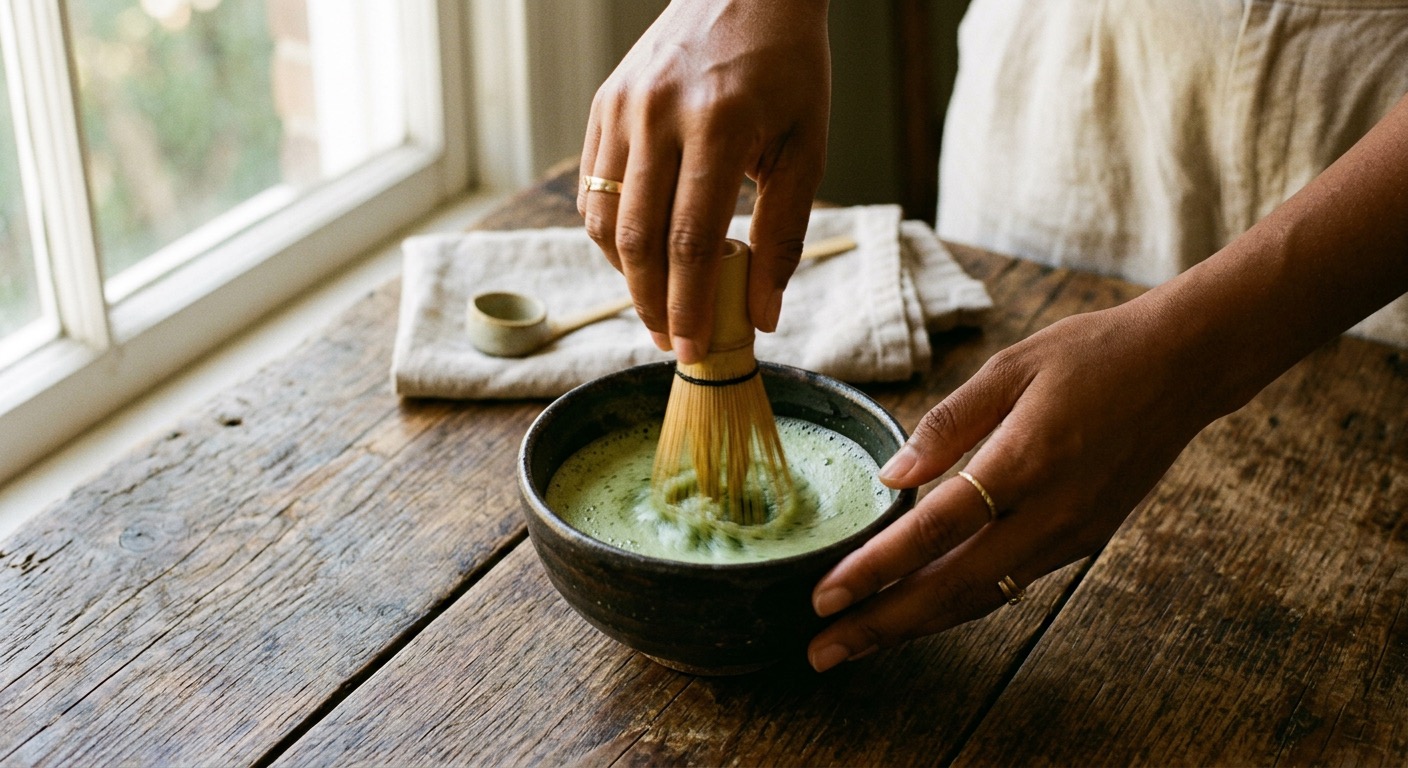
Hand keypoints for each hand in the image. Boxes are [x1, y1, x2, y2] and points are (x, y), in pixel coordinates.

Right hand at [578, 0, 830, 362]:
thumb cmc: (787, 70)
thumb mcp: (805, 148)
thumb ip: (783, 235)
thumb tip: (763, 316)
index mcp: (718, 124)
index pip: (689, 242)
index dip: (689, 306)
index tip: (695, 349)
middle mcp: (658, 115)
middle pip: (638, 239)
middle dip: (651, 303)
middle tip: (670, 340)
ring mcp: (622, 107)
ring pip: (604, 218)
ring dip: (626, 274)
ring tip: (656, 302)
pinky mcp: (603, 103)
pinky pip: (592, 187)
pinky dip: (611, 232)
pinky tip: (639, 253)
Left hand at [806, 297, 1229, 671]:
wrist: (1184, 369)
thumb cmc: (1092, 355)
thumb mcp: (1011, 366)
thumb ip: (948, 424)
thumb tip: (891, 476)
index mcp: (1026, 459)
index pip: (935, 530)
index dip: (875, 569)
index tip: (824, 597)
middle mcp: (1051, 512)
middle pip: (953, 587)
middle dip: (882, 625)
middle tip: (822, 653)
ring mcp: (1072, 535)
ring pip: (981, 597)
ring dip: (915, 626)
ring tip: (857, 644)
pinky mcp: (1083, 542)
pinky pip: (1009, 584)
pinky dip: (957, 604)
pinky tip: (916, 611)